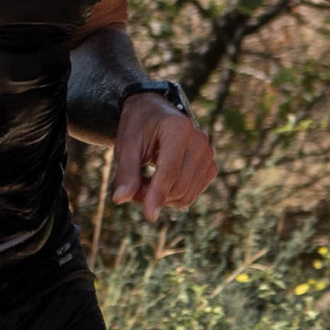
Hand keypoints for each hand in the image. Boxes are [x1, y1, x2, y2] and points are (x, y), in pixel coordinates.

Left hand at [114, 90, 217, 218]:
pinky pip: (193, 194)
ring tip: (146, 181)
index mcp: (178, 129)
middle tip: (133, 187)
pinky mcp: (209, 165)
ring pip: (186, 194)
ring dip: (162, 197)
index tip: (148, 216)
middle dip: (154, 195)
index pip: (170, 171)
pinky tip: (161, 182)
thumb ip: (126, 173)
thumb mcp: (126, 145)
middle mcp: (199, 140)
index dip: (157, 195)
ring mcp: (208, 153)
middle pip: (179, 187)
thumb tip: (120, 199)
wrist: (154, 113)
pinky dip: (174, 196)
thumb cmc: (138, 127)